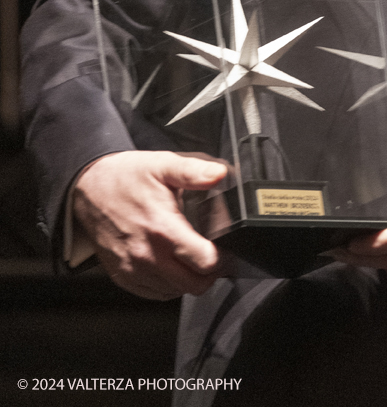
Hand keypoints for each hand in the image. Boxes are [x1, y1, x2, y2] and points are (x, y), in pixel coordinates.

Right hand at [73, 151, 227, 299]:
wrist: (88, 189)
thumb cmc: (125, 177)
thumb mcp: (162, 165)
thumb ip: (194, 171)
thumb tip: (219, 173)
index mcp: (163, 229)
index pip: (205, 262)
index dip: (223, 257)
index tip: (225, 247)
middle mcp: (148, 256)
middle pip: (195, 285)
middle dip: (211, 273)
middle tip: (214, 256)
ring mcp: (134, 270)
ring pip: (176, 292)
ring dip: (189, 280)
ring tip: (192, 259)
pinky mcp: (123, 277)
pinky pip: (155, 294)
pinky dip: (169, 285)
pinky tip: (172, 266)